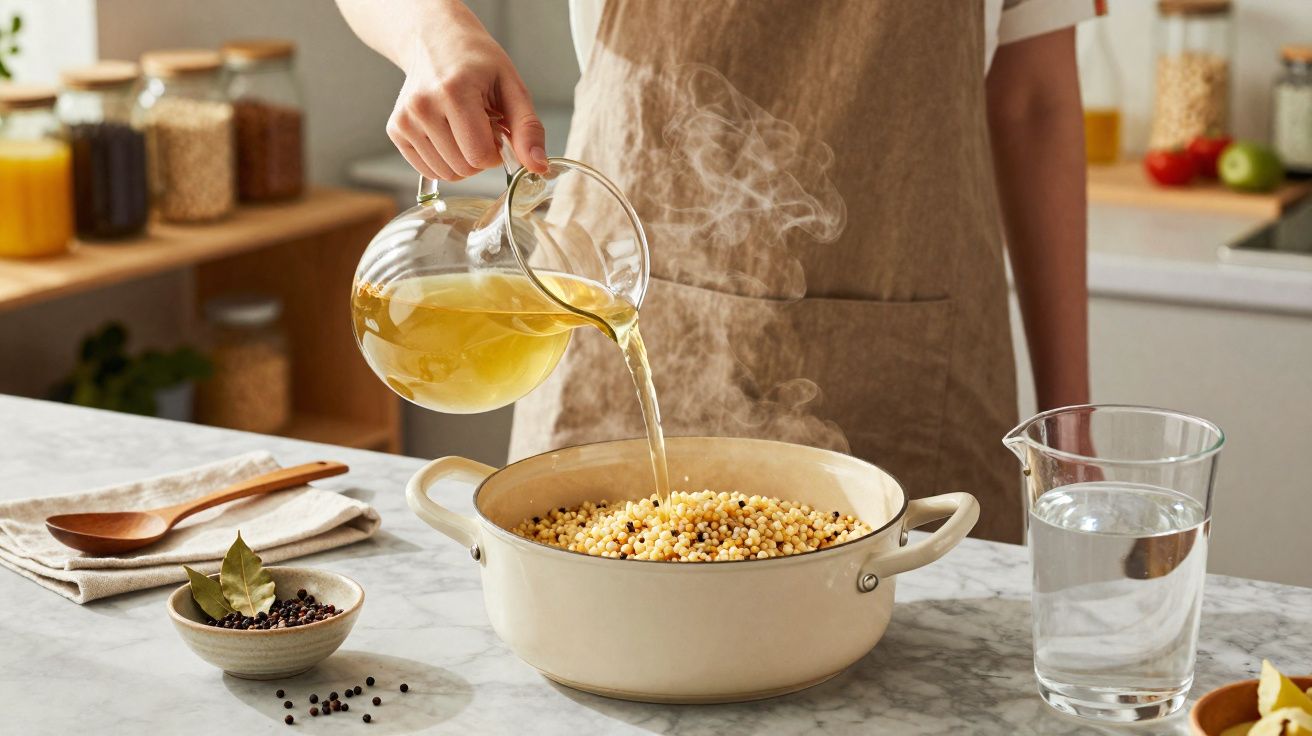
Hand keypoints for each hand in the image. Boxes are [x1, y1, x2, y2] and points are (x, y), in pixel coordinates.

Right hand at [387, 8, 546, 179]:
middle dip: (480, 157)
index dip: (495, 152)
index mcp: (454, 91)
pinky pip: (428, 170)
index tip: (496, 131)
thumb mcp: (512, 86)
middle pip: (463, 168)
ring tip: (464, 128)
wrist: (436, 42)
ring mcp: (405, 119)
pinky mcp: (396, 130)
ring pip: (445, 174)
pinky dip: (444, 161)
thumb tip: (538, 167)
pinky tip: (448, 134)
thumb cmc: (477, 63)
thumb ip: (527, 128)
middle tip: (480, 126)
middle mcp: (423, 106)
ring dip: (462, 161)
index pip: (479, 156)